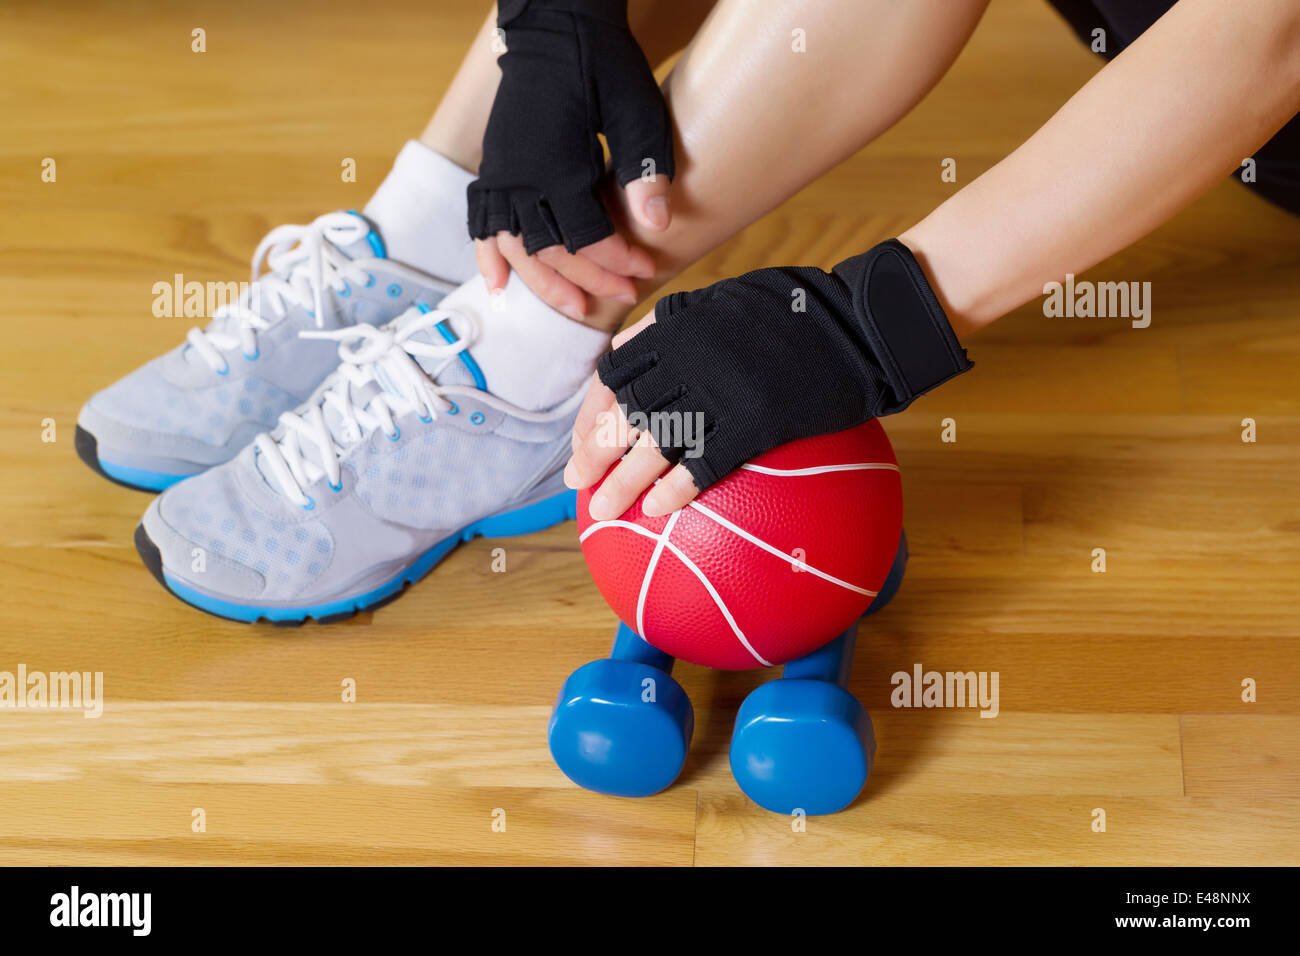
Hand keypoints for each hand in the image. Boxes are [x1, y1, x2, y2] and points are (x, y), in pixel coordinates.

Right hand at [469, 0, 673, 315]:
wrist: (554, 27)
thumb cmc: (601, 65)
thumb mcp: (636, 110)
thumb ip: (643, 168)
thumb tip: (656, 224)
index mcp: (556, 166)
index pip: (586, 235)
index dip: (615, 258)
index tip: (644, 267)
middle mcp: (520, 178)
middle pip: (550, 250)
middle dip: (588, 278)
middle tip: (622, 294)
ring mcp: (502, 174)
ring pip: (515, 246)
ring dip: (542, 282)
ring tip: (573, 307)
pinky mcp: (495, 167)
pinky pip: (482, 222)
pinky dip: (487, 255)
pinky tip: (497, 284)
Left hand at [566, 241, 974, 517]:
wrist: (858, 322)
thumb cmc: (793, 310)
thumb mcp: (721, 299)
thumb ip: (672, 323)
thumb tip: (627, 350)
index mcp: (676, 328)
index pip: (613, 373)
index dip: (589, 409)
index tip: (580, 436)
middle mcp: (686, 360)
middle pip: (623, 414)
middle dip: (592, 451)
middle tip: (576, 482)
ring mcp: (719, 392)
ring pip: (654, 445)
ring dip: (622, 483)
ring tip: (602, 512)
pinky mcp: (754, 421)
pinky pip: (705, 463)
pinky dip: (677, 489)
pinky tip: (660, 509)